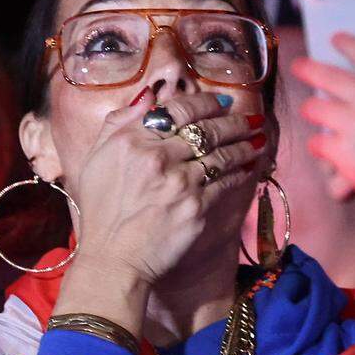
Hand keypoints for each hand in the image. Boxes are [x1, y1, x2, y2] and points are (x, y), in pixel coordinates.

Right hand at [70, 90, 265, 290]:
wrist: (114, 258)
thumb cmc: (101, 210)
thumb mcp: (96, 157)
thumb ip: (119, 121)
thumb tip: (150, 96)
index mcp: (132, 140)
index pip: (177, 109)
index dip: (205, 102)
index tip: (221, 102)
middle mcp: (158, 157)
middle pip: (206, 130)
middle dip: (234, 121)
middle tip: (251, 116)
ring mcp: (179, 183)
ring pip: (221, 155)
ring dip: (244, 144)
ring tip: (258, 138)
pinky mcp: (196, 208)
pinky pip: (225, 182)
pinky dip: (240, 171)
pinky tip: (250, 165)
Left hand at [291, 33, 354, 213]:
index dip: (349, 45)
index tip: (336, 38)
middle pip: (332, 77)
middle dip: (311, 68)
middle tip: (299, 65)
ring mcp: (354, 126)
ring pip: (317, 108)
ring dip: (310, 109)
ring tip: (308, 110)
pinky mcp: (343, 151)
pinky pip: (318, 142)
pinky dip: (318, 146)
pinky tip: (320, 147)